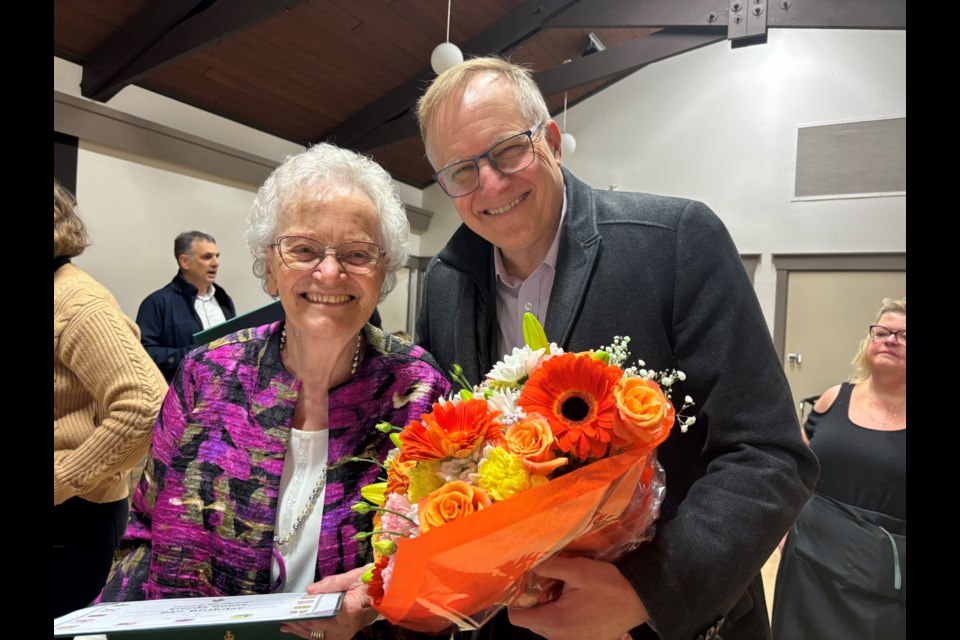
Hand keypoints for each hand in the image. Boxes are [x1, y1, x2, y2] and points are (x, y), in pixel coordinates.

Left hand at [280, 566, 377, 639]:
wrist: (390, 591)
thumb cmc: (374, 582)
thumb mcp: (353, 577)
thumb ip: (330, 584)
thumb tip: (310, 590)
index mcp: (349, 611)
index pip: (319, 617)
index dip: (302, 615)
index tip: (289, 612)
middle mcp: (349, 626)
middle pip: (317, 630)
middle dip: (299, 626)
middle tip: (284, 621)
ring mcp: (349, 631)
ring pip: (321, 636)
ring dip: (304, 632)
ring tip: (289, 627)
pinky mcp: (349, 632)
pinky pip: (328, 637)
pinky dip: (314, 634)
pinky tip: (305, 630)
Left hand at [508, 556, 648, 639]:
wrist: (640, 601)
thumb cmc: (610, 585)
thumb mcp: (578, 569)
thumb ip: (548, 567)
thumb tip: (526, 564)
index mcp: (554, 622)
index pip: (516, 617)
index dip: (515, 599)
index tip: (524, 583)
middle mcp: (558, 638)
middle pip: (530, 620)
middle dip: (534, 601)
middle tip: (548, 582)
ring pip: (545, 625)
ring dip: (548, 608)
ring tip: (564, 590)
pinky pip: (560, 630)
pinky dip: (561, 616)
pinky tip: (575, 601)